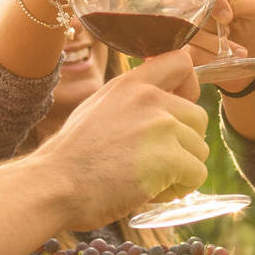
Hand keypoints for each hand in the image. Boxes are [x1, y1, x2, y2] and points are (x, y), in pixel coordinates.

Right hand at [36, 52, 208, 214]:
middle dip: (184, 144)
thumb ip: (130, 101)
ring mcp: (161, 126)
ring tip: (149, 180)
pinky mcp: (170, 157)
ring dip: (181, 170)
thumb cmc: (71, 157)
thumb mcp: (98, 109)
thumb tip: (159, 105)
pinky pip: (196, 175)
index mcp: (131, 84)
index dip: (189, 87)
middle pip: (198, 116)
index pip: (181, 61)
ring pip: (200, 148)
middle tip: (156, 163)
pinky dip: (179, 189)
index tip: (178, 109)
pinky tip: (152, 192)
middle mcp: (149, 98)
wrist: (54, 185)